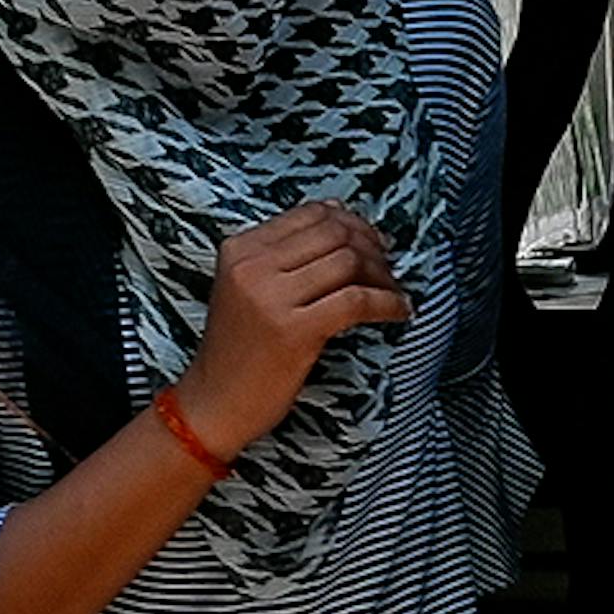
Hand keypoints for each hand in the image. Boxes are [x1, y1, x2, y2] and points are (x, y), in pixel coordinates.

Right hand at [177, 203, 413, 450]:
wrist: (215, 404)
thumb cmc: (238, 352)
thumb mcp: (248, 288)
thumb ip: (285, 253)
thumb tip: (338, 210)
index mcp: (240, 249)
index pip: (311, 213)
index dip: (352, 223)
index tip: (371, 243)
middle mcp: (252, 266)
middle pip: (334, 232)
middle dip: (372, 247)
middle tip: (386, 269)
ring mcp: (271, 297)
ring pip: (349, 261)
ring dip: (382, 276)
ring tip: (391, 293)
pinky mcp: (294, 330)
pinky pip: (356, 301)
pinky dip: (386, 303)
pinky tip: (398, 312)